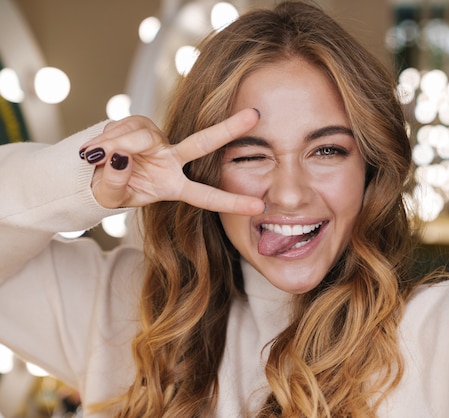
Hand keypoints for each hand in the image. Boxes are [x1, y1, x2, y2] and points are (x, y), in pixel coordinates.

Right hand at [79, 108, 264, 214]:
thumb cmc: (110, 190)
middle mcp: (172, 160)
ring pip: (140, 138)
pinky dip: (106, 138)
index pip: (205, 196)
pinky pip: (122, 128)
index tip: (259, 208)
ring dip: (114, 146)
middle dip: (228, 129)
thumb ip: (114, 182)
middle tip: (254, 115)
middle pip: (202, 143)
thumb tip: (121, 157)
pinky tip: (94, 148)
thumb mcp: (110, 197)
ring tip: (93, 157)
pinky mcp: (141, 123)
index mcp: (173, 186)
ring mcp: (158, 140)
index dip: (231, 202)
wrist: (91, 172)